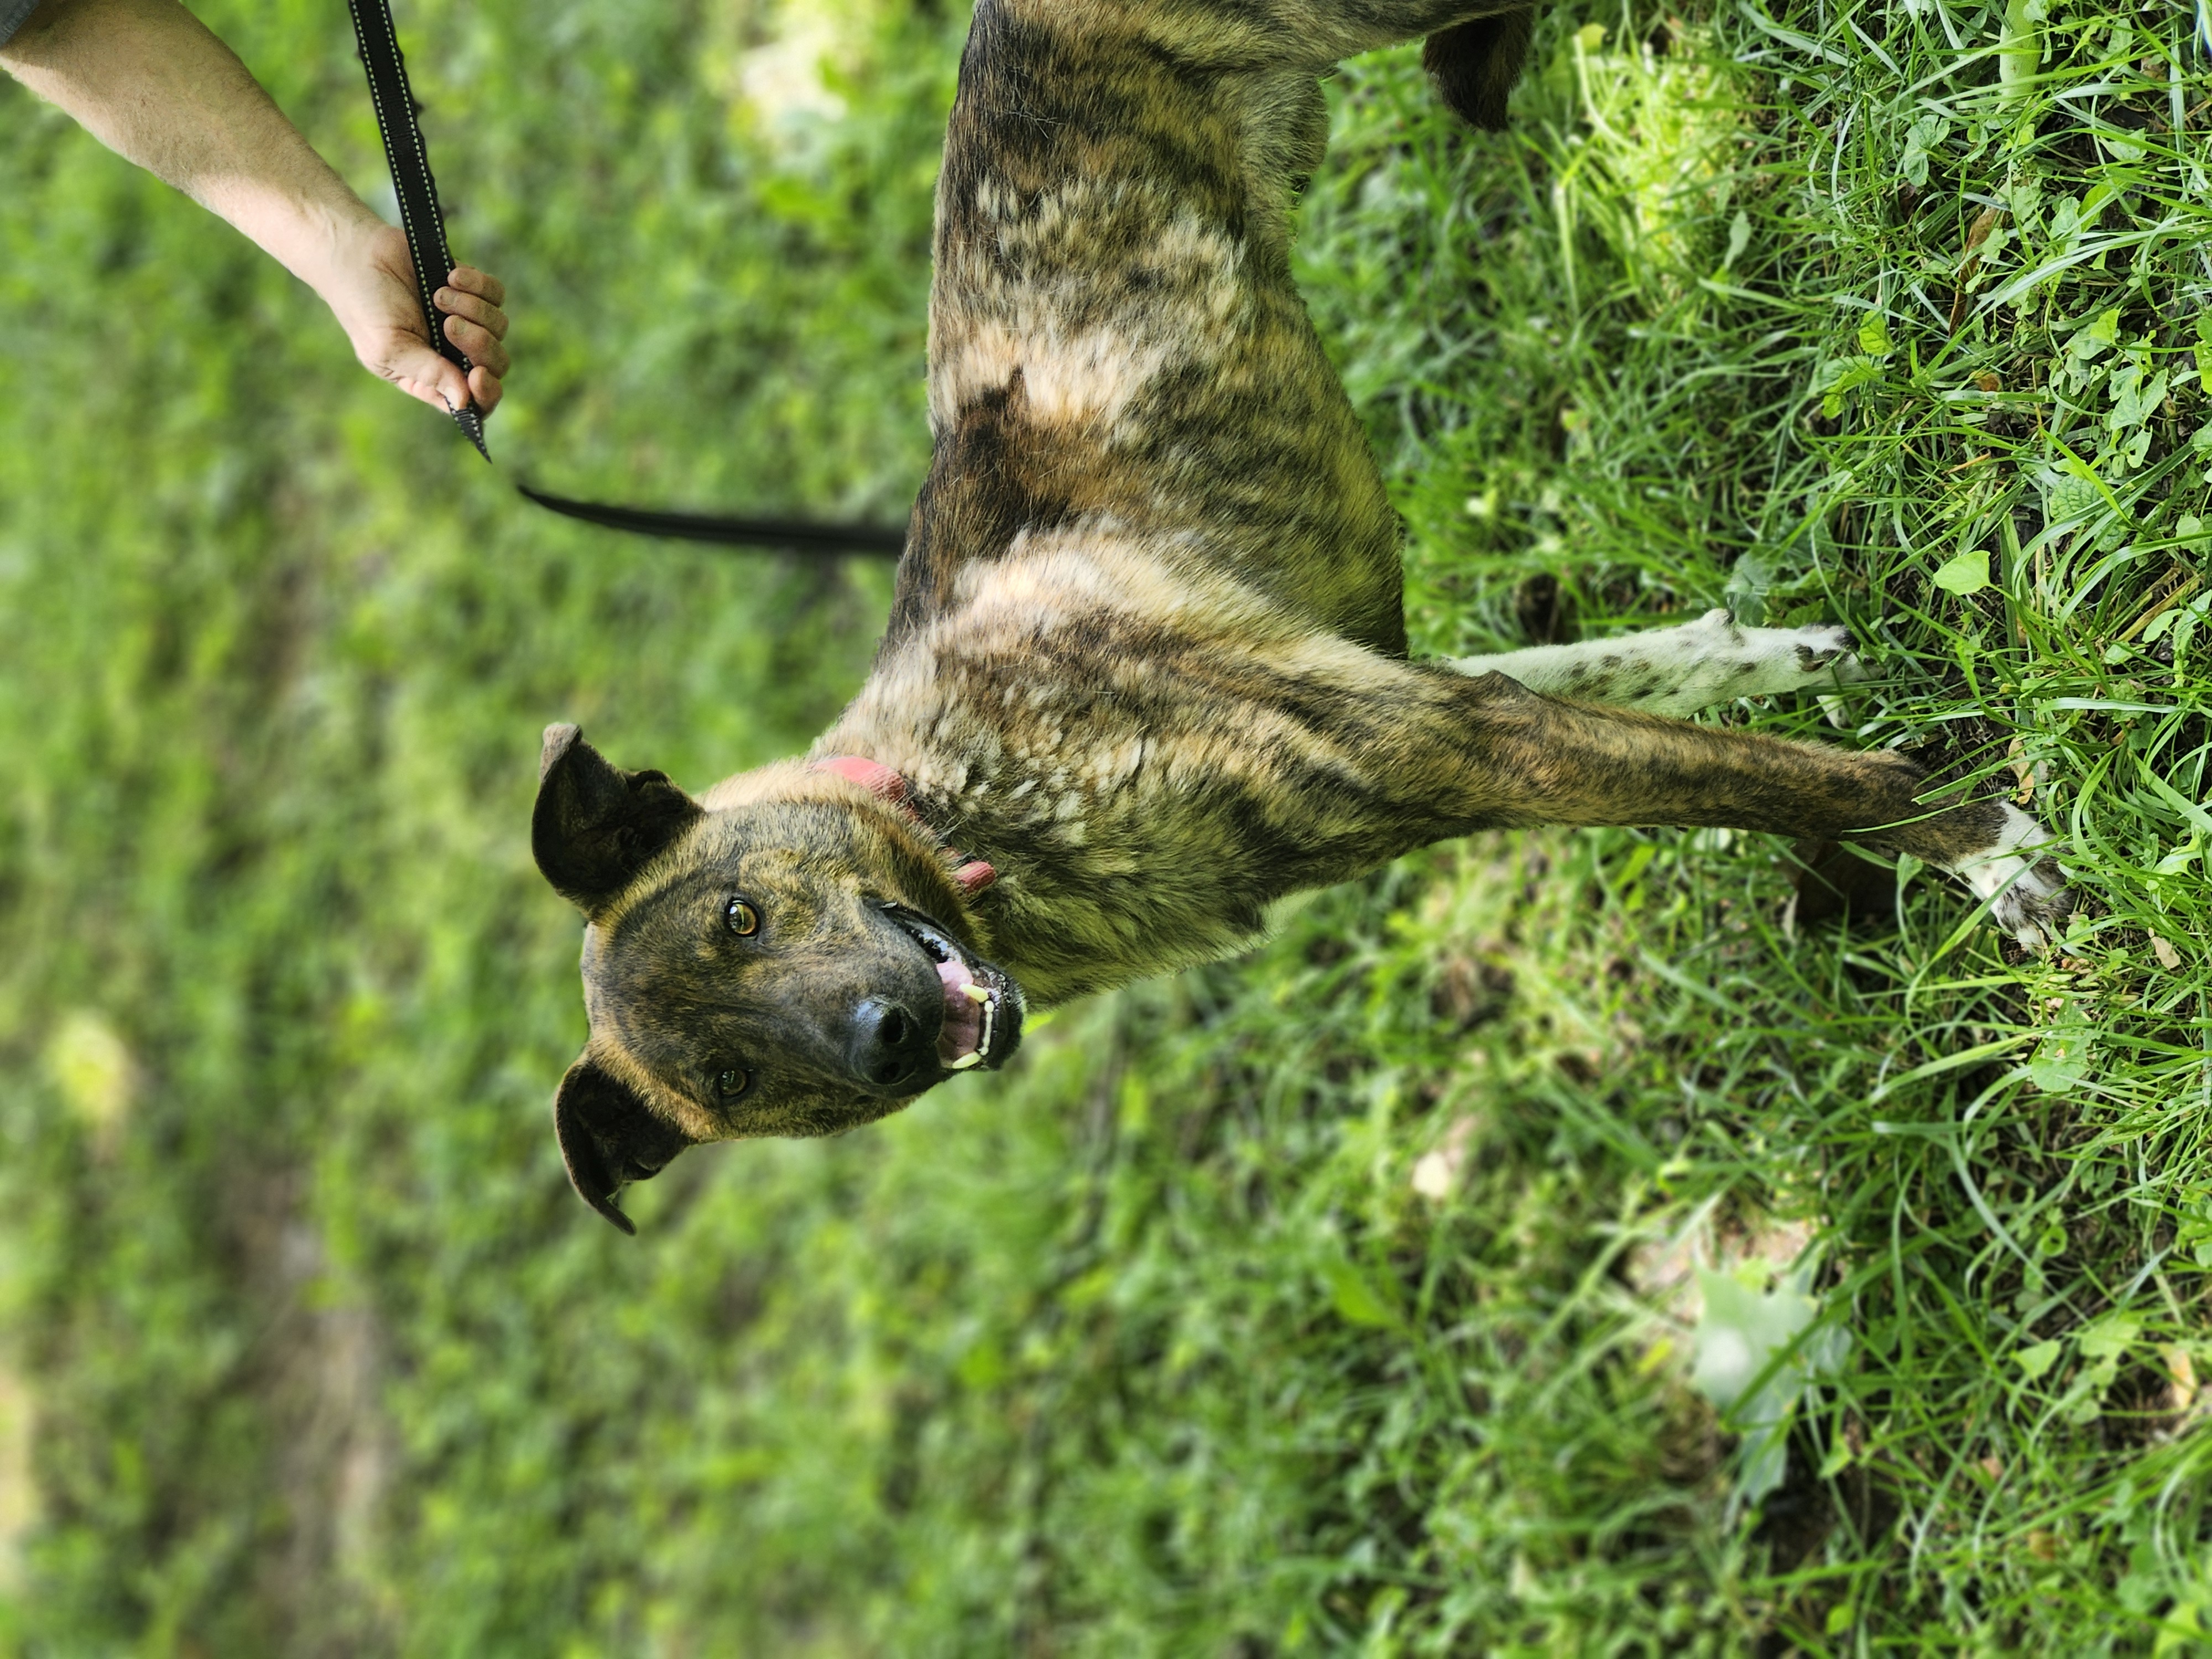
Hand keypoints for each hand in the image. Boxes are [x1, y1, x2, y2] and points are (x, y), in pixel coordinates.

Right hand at [334, 221, 509, 415]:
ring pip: (499, 327)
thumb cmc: (364, 305)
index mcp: (431, 378)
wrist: (357, 252)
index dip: (485, 394)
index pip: (474, 402)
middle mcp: (452, 353)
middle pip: (495, 364)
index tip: (477, 374)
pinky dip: (478, 285)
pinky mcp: (470, 290)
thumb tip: (463, 401)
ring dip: (473, 310)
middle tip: (449, 324)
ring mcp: (465, 321)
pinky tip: (450, 277)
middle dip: (479, 345)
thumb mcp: (389, 347)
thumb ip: (428, 374)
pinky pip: (495, 295)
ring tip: (439, 295)